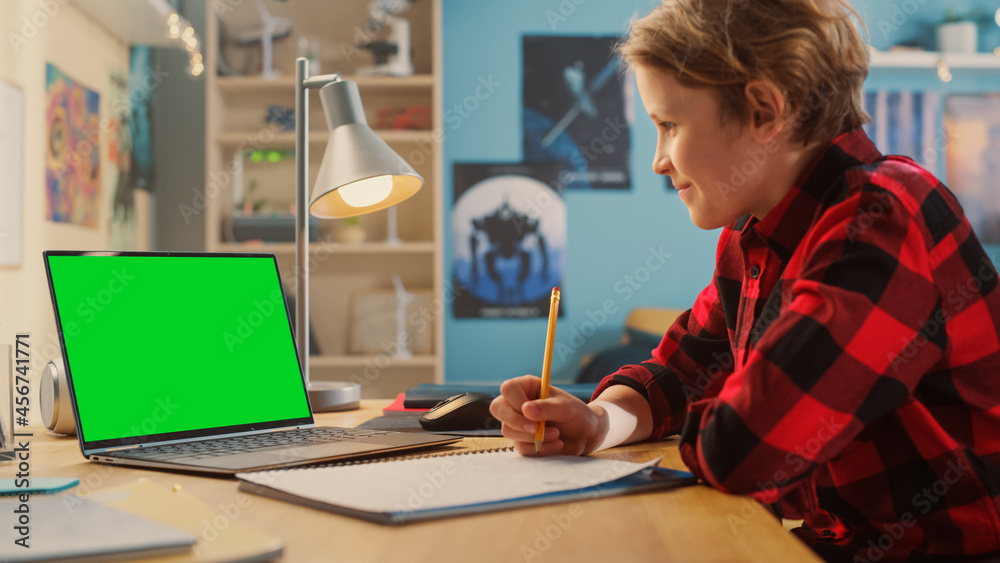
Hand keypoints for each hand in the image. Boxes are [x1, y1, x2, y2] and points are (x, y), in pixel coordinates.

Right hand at [489, 375, 603, 456]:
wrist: (586, 434)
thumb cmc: (577, 414)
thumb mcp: (566, 408)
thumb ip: (547, 408)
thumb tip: (525, 410)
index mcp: (527, 387)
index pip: (508, 388)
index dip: (515, 401)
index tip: (530, 411)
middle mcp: (518, 403)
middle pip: (498, 408)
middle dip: (516, 422)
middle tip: (536, 429)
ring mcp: (518, 423)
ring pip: (508, 430)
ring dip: (533, 436)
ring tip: (557, 434)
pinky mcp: (522, 441)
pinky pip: (521, 448)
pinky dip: (540, 449)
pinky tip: (557, 445)